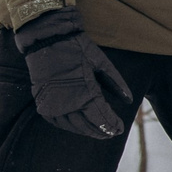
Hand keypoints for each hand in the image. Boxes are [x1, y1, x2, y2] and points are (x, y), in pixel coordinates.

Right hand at [13, 7, 131, 138]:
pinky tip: (79, 124)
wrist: (46, 40)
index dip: (112, 126)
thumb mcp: (101, 63)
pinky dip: (70, 125)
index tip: (120, 129)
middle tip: (111, 132)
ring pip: (74, 127)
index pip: (102, 119)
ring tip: (98, 130)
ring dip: (87, 130)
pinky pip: (58, 122)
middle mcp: (68, 105)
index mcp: (85, 95)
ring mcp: (53, 106)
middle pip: (88, 127)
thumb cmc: (77, 49)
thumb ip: (116, 83)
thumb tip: (129, 100)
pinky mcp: (43, 104)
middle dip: (102, 131)